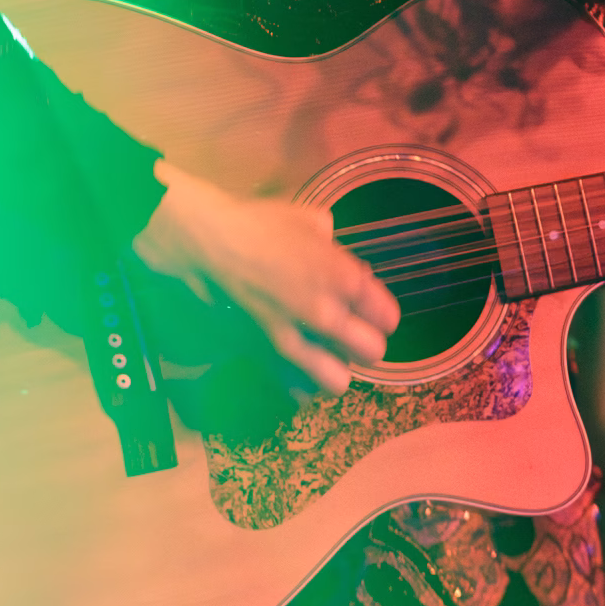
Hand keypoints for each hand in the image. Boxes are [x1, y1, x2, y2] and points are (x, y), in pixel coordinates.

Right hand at [130, 159, 399, 393]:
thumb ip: (338, 248)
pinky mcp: (271, 346)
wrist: (216, 241)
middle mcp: (329, 311)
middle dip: (366, 343)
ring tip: (331, 356)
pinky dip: (305, 383)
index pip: (388, 317)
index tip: (368, 309)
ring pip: (339, 380)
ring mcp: (299, 333)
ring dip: (338, 368)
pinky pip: (300, 381)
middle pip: (372, 352)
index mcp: (347, 276)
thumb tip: (348, 265)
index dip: (381, 315)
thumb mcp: (314, 222)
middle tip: (352, 333)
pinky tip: (304, 371)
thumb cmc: (265, 223)